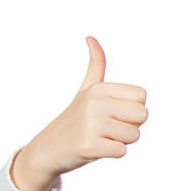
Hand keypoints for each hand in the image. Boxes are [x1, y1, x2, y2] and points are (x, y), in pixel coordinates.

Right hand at [10, 36, 148, 190]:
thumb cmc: (74, 119)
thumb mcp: (85, 89)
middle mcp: (95, 103)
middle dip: (131, 125)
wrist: (48, 148)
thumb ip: (95, 65)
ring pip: (134, 135)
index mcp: (98, 88)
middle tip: (109, 128)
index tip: (113, 113)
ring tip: (100, 138)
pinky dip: (112, 154)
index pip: (142, 96)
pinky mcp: (89, 146)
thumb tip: (90, 37)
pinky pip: (122, 151)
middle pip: (142, 115)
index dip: (132, 108)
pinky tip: (95, 148)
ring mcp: (91, 124)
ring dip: (121, 141)